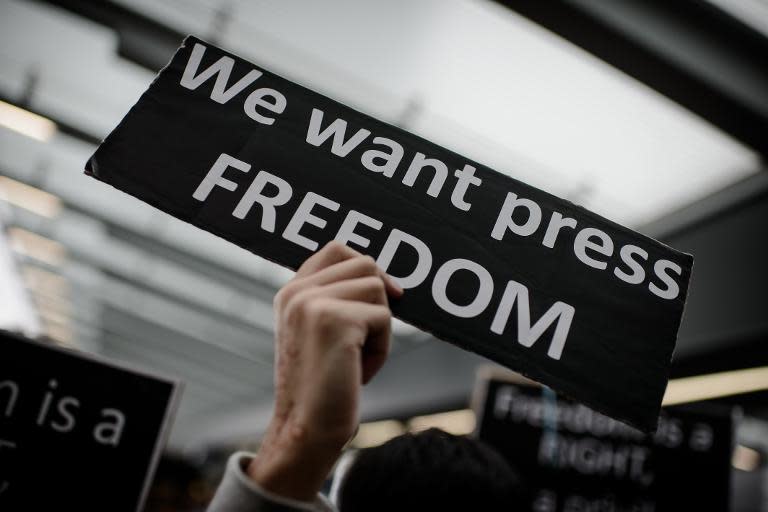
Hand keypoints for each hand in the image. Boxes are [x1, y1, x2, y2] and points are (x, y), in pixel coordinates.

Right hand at [247, 241, 402, 500]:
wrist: (305, 430)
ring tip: (357, 359)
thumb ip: (336, 300)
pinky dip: (382, 350)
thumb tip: (385, 279)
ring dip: (380, 329)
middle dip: (378, 302)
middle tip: (363, 341)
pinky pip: (384, 318)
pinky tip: (359, 373)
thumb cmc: (321, 387)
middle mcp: (296, 292)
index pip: (336, 249)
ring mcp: (312, 302)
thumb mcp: (320, 334)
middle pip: (365, 264)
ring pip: (377, 289)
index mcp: (290, 292)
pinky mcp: (334, 319)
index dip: (367, 267)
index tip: (385, 294)